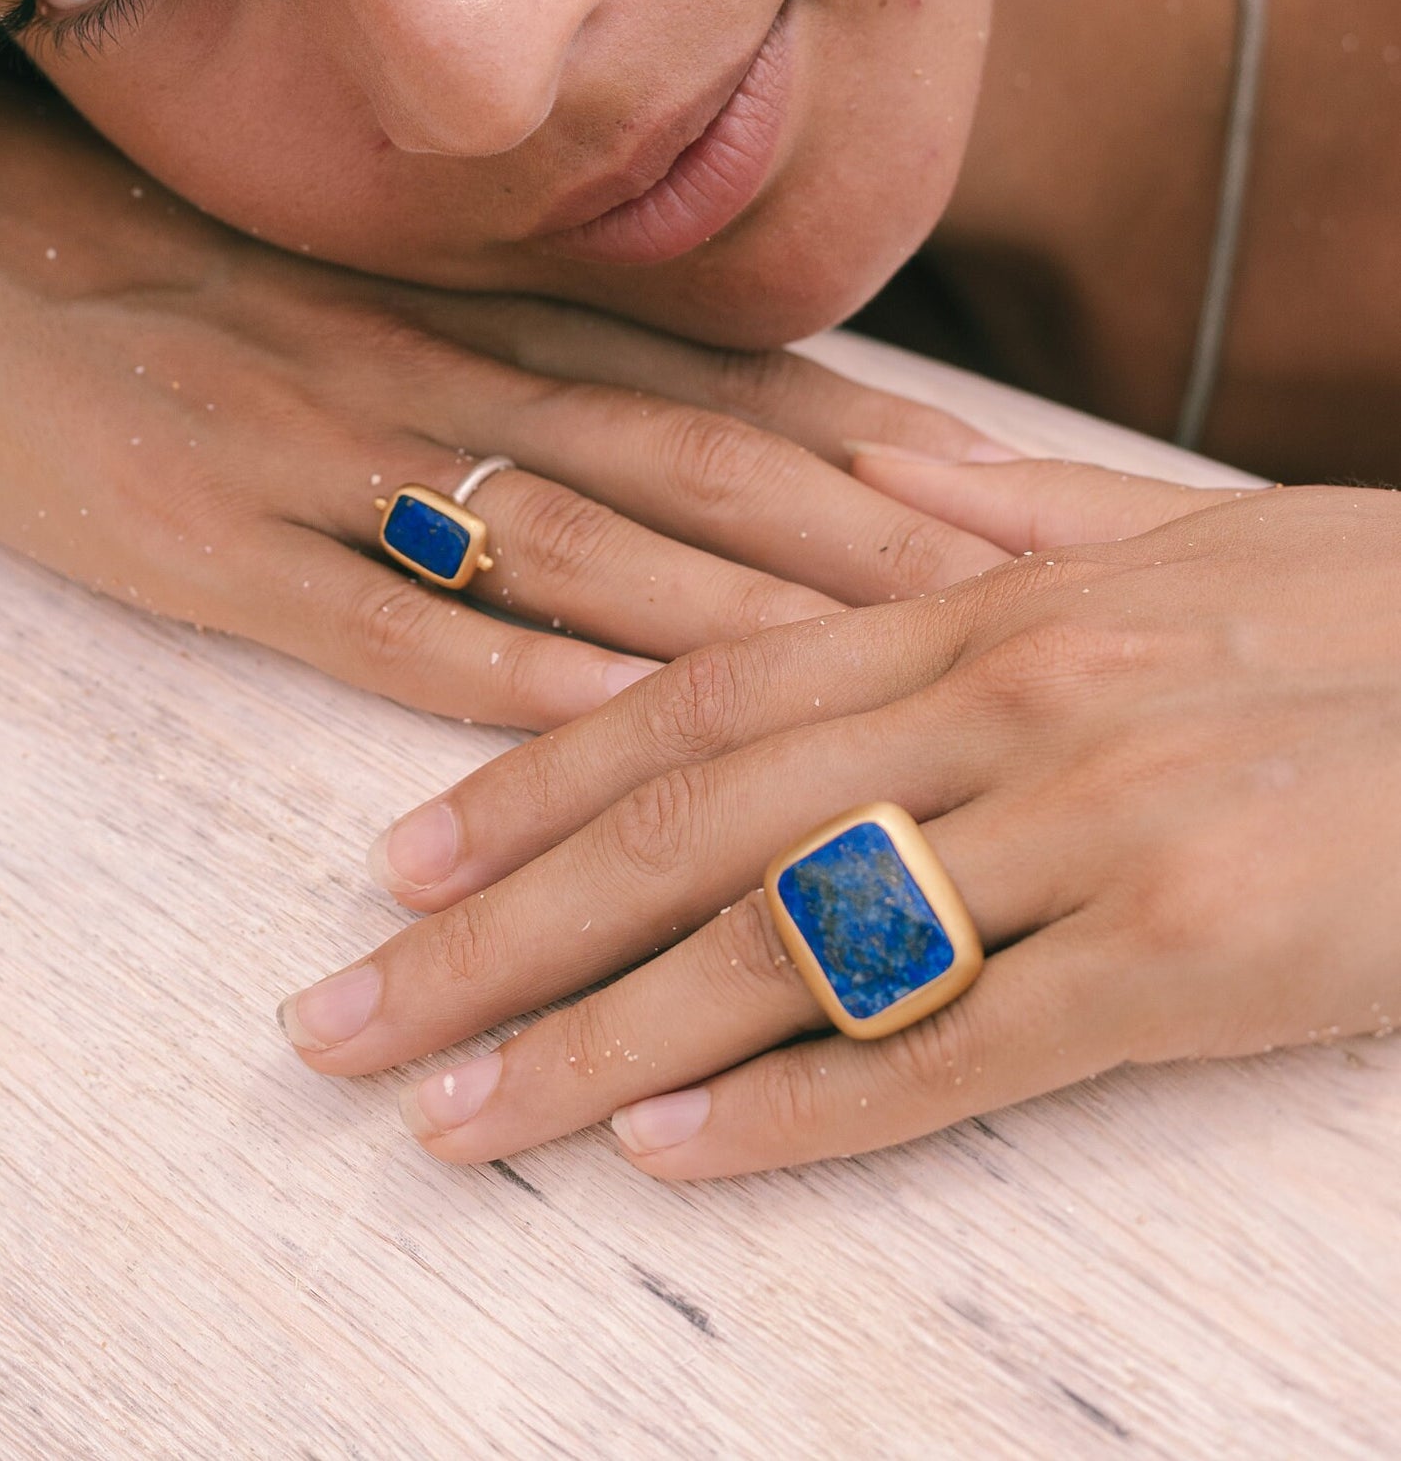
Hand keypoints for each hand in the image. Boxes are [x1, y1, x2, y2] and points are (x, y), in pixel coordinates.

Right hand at [0, 197, 1028, 729]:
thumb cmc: (120, 259)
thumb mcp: (318, 277)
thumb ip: (465, 336)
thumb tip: (628, 404)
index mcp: (449, 305)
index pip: (700, 380)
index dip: (858, 443)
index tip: (1005, 500)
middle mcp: (416, 364)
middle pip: (680, 462)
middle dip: (857, 539)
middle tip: (1019, 602)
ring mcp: (312, 449)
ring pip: (564, 541)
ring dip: (735, 612)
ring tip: (887, 675)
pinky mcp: (200, 538)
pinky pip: (377, 621)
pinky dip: (505, 676)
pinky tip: (613, 731)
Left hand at [279, 455, 1400, 1156]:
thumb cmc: (1382, 617)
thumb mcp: (1188, 541)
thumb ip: (1018, 526)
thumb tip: (888, 486)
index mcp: (984, 608)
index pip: (700, 697)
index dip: (530, 778)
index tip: (397, 857)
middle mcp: (1003, 702)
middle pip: (696, 825)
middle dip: (499, 928)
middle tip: (342, 1021)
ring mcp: (1090, 825)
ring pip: (787, 938)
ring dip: (596, 1037)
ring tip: (450, 1118)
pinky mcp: (1190, 952)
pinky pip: (957, 1044)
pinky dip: (803, 1107)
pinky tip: (673, 1152)